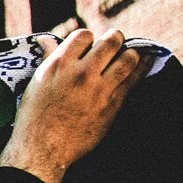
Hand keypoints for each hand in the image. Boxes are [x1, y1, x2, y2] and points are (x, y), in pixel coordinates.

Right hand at [0, 28, 143, 182]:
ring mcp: (99, 88)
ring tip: (130, 54)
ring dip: (132, 52)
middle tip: (116, 42)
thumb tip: (46, 39)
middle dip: (115, 38)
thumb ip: (48, 59)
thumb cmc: (35, 117)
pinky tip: (148, 61)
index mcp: (59, 65)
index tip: (90, 45)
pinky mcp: (112, 104)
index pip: (83, 35)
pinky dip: (143, 67)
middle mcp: (81, 72)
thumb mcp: (37, 83)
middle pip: (110, 41)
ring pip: (128, 58)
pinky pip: (133, 80)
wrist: (43, 148)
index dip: (89, 38)